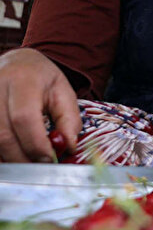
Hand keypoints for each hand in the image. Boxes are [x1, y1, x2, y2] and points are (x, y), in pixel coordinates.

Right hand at [0, 48, 80, 162]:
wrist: (15, 62)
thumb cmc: (41, 79)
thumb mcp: (63, 91)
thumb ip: (69, 119)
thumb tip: (68, 147)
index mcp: (22, 80)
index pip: (24, 117)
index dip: (35, 143)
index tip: (49, 159)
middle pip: (3, 134)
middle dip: (23, 157)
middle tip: (40, 167)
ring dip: (11, 158)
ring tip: (29, 161)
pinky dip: (1, 153)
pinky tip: (14, 153)